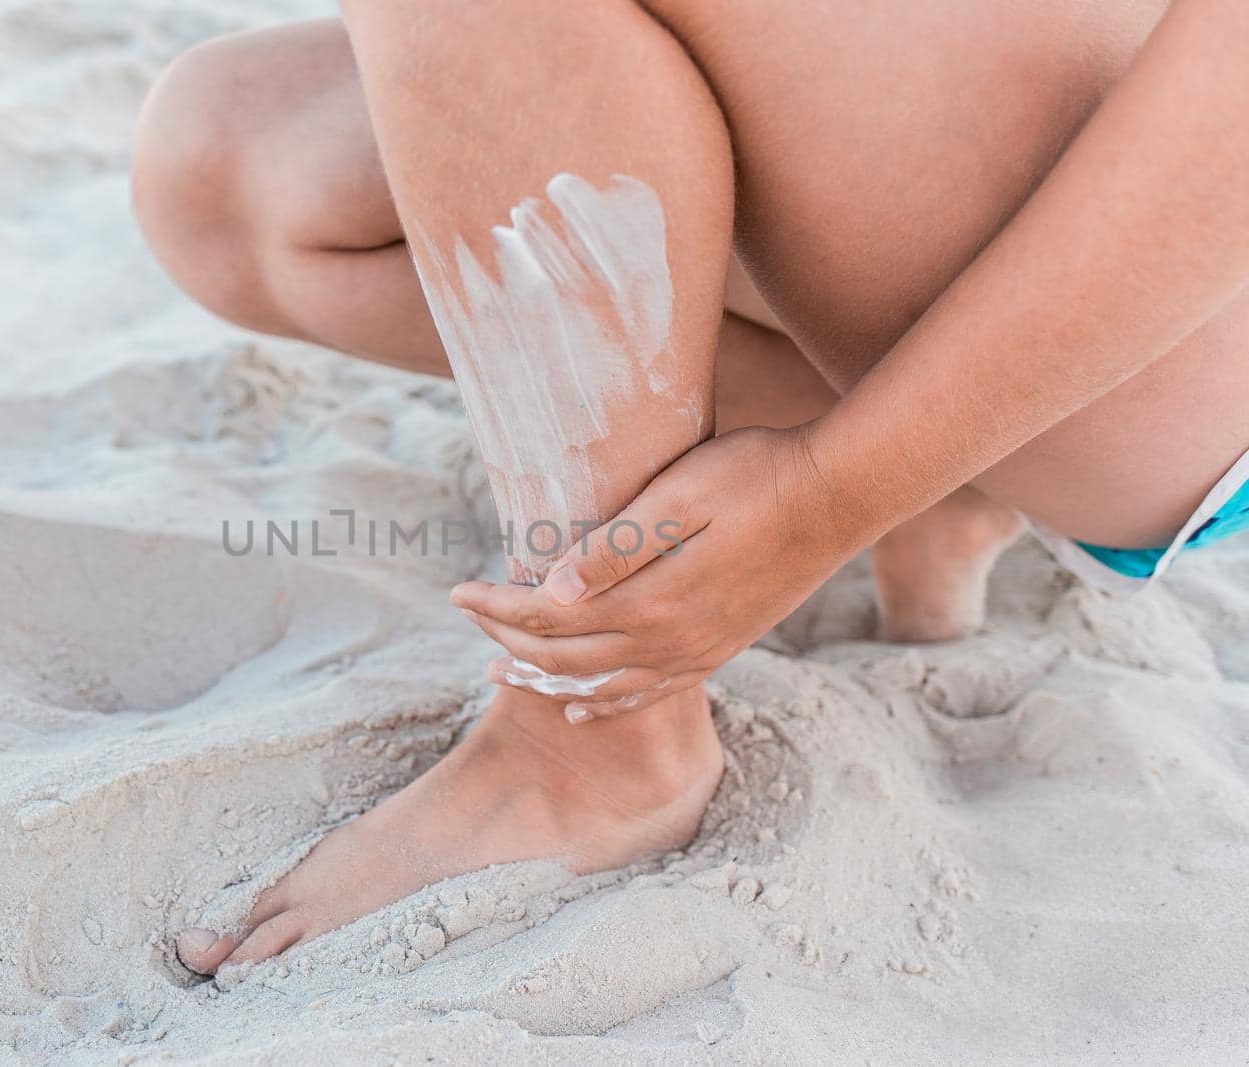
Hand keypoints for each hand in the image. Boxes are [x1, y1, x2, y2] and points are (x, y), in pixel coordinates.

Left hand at [451, 425, 876, 720]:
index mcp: (650, 600)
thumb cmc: (755, 475)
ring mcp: (697, 650)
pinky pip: (649, 695)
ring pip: (599, 684)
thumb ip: (615, 548)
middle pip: (565, 655)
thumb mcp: (680, 495)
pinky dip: (605, 704)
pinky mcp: (719, 648)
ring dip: (544, 678)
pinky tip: (581, 707)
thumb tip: (549, 589)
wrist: (841, 495)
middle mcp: (669, 640)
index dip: (496, 607)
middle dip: (508, 640)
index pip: (548, 616)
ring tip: (499, 675)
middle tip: (470, 617)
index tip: (455, 592)